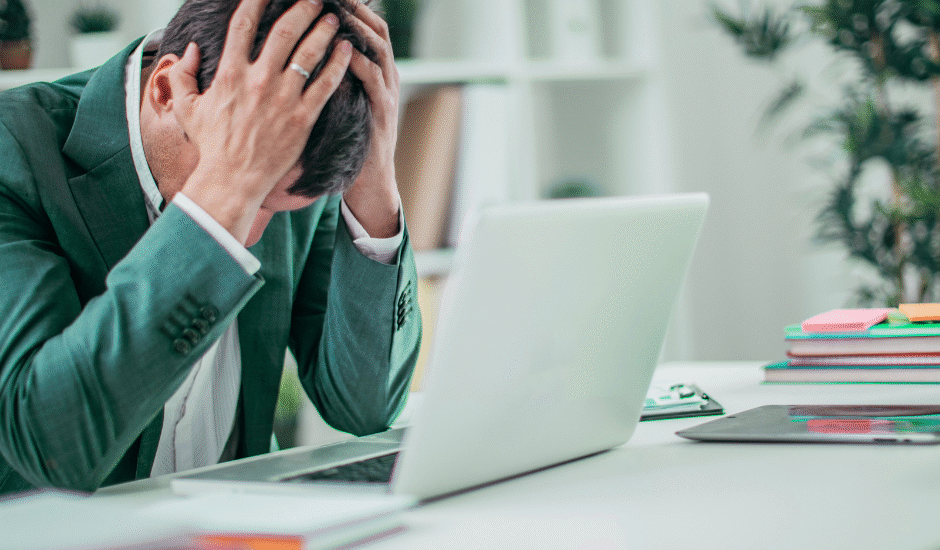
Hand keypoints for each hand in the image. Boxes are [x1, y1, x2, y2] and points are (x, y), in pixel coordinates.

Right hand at [168, 0, 352, 243]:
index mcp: (230, 73)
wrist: (232, 180)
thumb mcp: (186, 108)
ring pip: (309, 53)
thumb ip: (181, 75)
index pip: (243, 24)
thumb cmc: (211, 145)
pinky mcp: (303, 118)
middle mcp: (258, 81)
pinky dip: (338, 64)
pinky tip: (346, 50)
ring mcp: (283, 99)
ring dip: (323, 30)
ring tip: (333, 18)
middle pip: (284, 31)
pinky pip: (326, 84)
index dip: (257, 0)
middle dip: (302, 8)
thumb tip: (190, 49)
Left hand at [342, 1, 402, 238]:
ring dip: (360, 28)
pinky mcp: (381, 113)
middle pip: (376, 30)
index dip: (353, 9)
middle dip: (357, 10)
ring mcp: (386, 94)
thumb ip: (333, 80)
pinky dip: (360, 62)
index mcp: (374, 74)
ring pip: (379, 49)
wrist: (369, 183)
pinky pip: (373, 81)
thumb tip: (310, 56)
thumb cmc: (349, 145)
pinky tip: (344, 50)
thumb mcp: (344, 106)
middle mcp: (385, 78)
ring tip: (340, 12)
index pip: (366, 29)